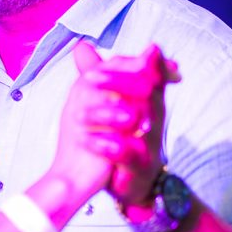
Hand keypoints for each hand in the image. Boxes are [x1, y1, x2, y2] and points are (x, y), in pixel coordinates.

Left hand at [49, 42, 179, 200]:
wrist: (128, 185)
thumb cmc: (118, 139)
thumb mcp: (108, 106)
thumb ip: (98, 77)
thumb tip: (81, 46)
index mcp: (148, 102)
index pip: (150, 74)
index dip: (129, 64)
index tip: (95, 67)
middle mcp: (153, 119)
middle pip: (148, 92)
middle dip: (117, 82)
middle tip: (86, 82)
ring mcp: (150, 144)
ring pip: (139, 121)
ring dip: (106, 115)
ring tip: (77, 115)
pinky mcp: (141, 168)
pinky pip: (127, 153)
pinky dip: (105, 145)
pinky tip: (85, 140)